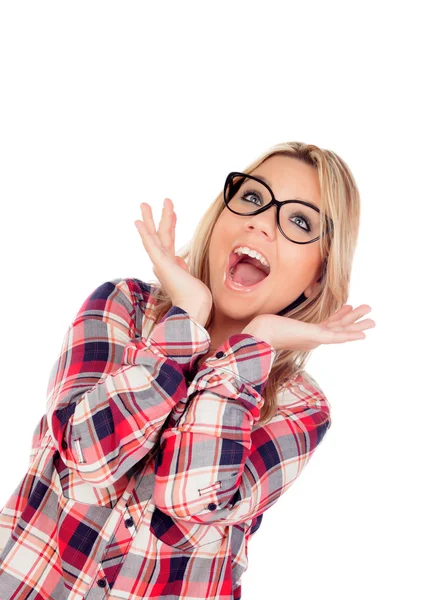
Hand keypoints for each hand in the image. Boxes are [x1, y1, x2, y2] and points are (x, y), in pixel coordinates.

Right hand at [135, 198, 212, 326]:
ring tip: (144, 204)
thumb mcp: (192, 277)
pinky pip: (151, 245)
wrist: (194, 308)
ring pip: (155, 236)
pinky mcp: (161, 264)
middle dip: (161, 218)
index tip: (173, 215)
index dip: (172, 227)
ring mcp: (161, 263)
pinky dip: (144, 233)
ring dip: (150, 219)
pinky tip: (138, 221)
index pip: (170, 242)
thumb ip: (183, 268)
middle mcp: (164, 263)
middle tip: (160, 202)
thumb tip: (180, 260)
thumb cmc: (196, 297)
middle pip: (161, 236)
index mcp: (171, 266)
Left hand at [242, 304, 375, 350]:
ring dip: (358, 326)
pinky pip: (337, 336)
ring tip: (373, 321)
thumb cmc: (266, 328)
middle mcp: (314, 338)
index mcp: (308, 335)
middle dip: (354, 322)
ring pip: (342, 332)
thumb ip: (283, 322)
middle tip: (370, 317)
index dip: (340, 316)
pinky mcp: (315, 337)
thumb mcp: (280, 322)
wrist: (260, 333)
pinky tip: (362, 334)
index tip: (349, 308)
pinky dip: (350, 335)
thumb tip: (275, 317)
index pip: (328, 325)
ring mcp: (316, 339)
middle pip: (339, 328)